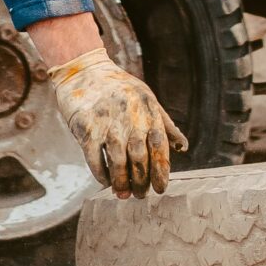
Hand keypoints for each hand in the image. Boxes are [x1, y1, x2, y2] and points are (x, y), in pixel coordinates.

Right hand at [45, 47, 188, 196]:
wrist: (83, 70)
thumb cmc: (118, 87)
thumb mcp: (146, 97)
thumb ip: (164, 123)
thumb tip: (182, 147)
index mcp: (147, 109)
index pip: (160, 146)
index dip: (161, 171)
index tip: (161, 188)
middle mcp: (129, 116)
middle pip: (139, 158)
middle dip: (141, 182)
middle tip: (140, 195)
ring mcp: (106, 122)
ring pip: (118, 162)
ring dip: (121, 183)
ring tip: (123, 194)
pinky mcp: (85, 127)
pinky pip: (95, 159)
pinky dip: (101, 174)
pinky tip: (105, 182)